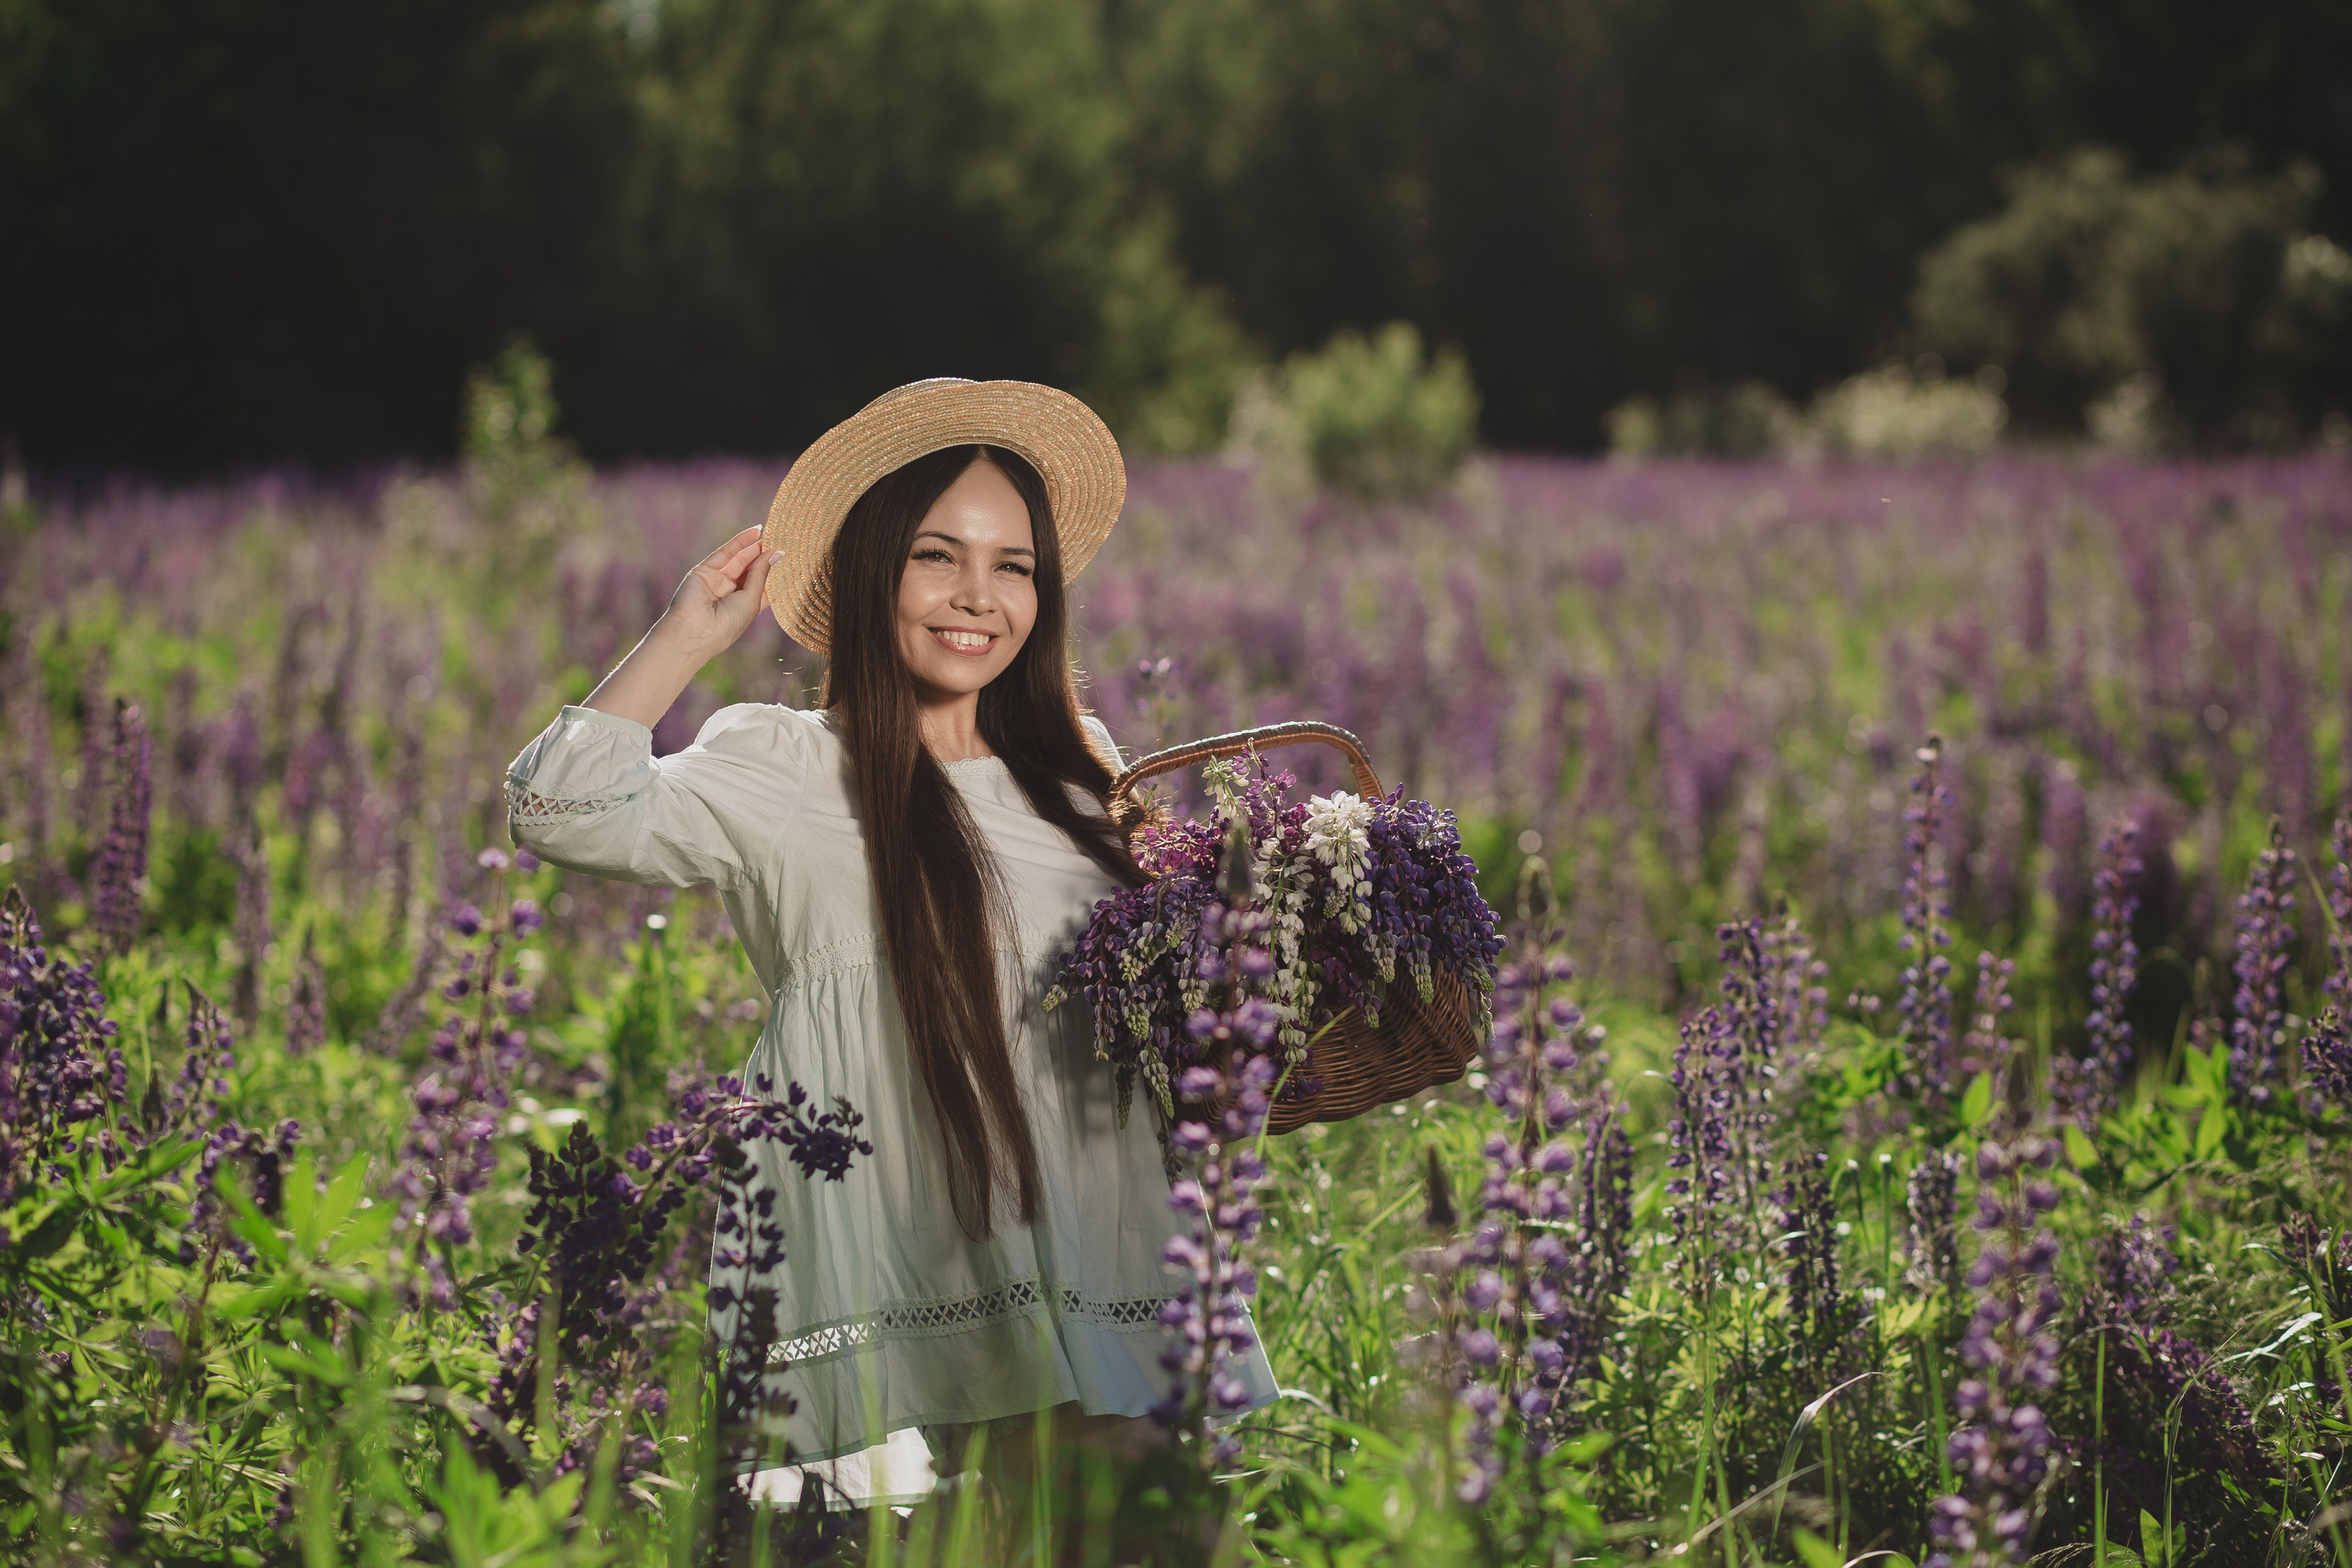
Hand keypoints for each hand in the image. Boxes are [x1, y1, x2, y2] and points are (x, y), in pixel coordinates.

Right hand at [648, 526, 781, 664]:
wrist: (693, 631)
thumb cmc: (727, 624)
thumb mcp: (751, 600)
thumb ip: (761, 574)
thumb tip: (776, 552)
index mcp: (745, 607)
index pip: (762, 585)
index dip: (774, 571)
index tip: (788, 556)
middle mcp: (731, 594)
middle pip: (751, 570)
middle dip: (765, 556)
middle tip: (781, 539)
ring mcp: (717, 582)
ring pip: (738, 560)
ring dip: (754, 546)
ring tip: (772, 532)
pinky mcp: (704, 571)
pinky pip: (724, 553)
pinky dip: (739, 542)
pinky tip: (754, 531)